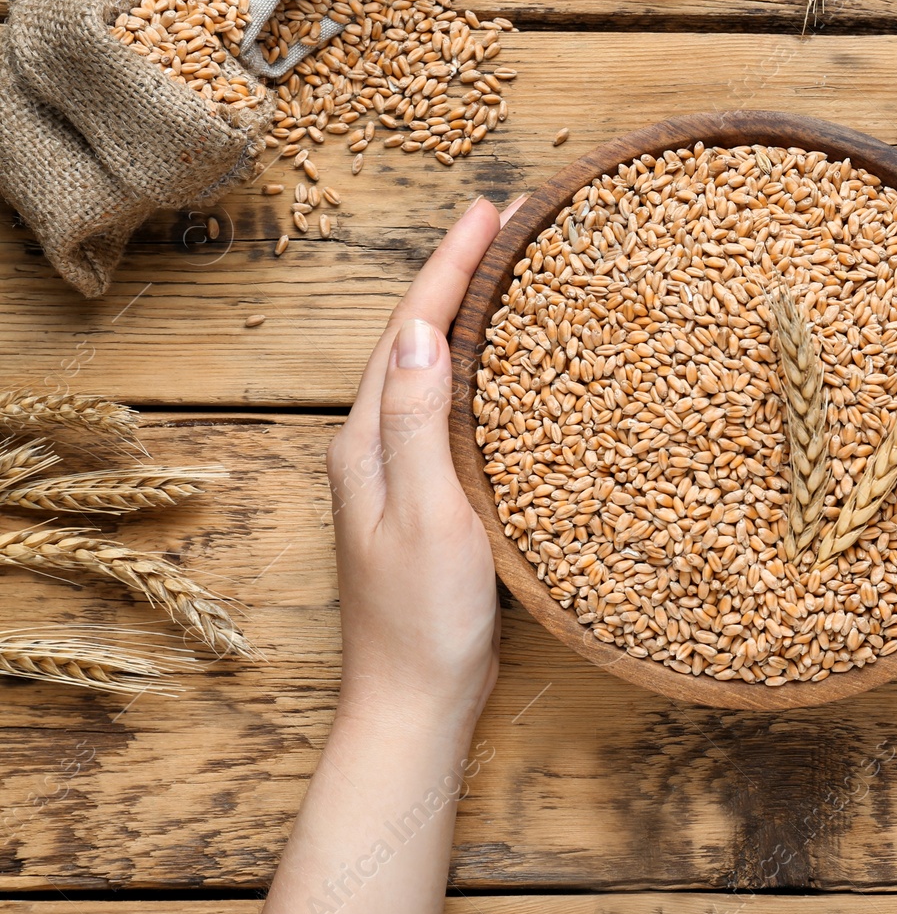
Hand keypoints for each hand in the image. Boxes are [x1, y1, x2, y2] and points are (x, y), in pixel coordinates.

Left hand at [326, 195, 525, 730]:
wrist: (415, 702)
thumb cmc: (421, 620)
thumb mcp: (424, 513)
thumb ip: (415, 422)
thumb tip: (418, 330)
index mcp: (365, 442)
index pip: (408, 330)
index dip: (449, 267)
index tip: (488, 211)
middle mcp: (374, 448)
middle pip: (415, 340)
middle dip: (458, 276)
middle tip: (508, 225)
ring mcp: (400, 476)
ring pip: (433, 374)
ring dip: (469, 318)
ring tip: (513, 275)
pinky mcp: (431, 501)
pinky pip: (453, 415)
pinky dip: (483, 376)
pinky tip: (514, 373)